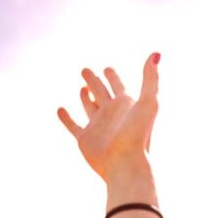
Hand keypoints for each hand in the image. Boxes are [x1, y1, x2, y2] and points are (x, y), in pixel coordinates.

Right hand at [58, 53, 159, 181]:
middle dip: (94, 81)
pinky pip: (73, 125)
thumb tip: (156, 53)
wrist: (125, 164)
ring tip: (81, 88)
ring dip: (85, 96)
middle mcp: (112, 115)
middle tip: (85, 70)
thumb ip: (151, 78)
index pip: (118, 85)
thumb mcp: (149, 102)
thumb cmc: (138, 135)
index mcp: (127, 105)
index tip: (107, 68)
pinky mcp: (85, 139)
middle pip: (101, 92)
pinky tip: (60, 109)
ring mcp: (98, 127)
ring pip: (89, 107)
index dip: (113, 76)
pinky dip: (65, 118)